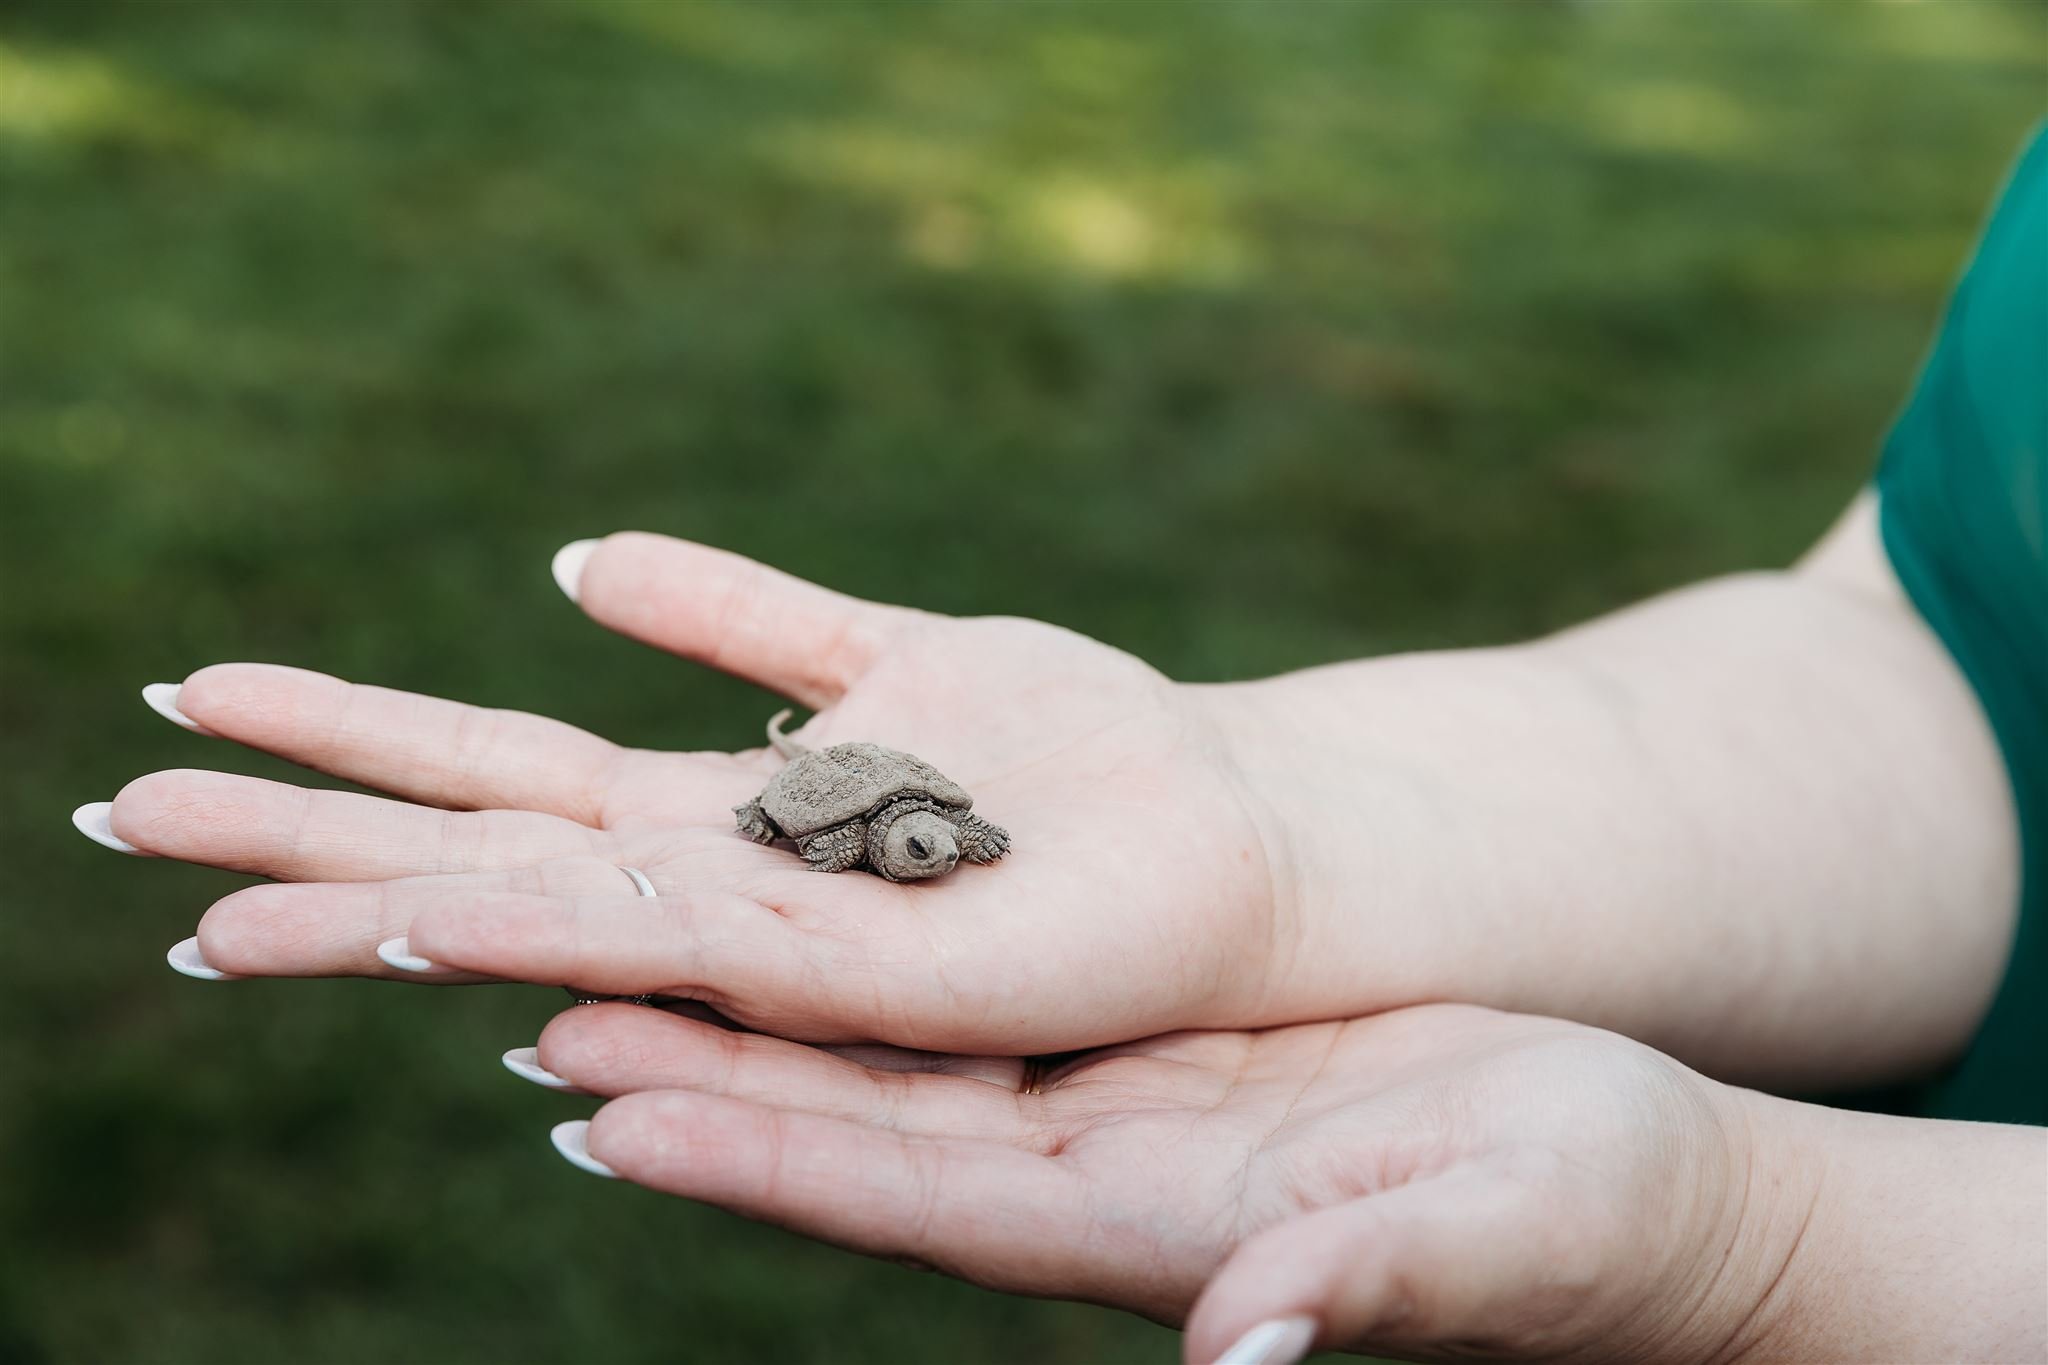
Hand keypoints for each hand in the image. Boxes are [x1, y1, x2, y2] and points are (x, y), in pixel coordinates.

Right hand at [101, 532, 1290, 1049]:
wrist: (1227, 838)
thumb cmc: (1064, 764)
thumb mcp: (871, 659)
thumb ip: (734, 617)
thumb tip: (569, 563)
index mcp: (718, 821)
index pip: (496, 784)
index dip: (344, 748)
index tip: (194, 715)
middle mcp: (730, 890)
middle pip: (485, 855)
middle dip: (309, 838)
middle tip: (123, 810)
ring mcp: (796, 941)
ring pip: (564, 925)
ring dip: (397, 916)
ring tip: (227, 910)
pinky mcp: (896, 974)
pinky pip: (722, 949)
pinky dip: (593, 941)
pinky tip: (474, 936)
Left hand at [522, 1002, 1803, 1364]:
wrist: (1636, 1188)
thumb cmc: (1593, 1217)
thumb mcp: (1498, 1236)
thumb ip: (1371, 1286)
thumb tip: (1249, 1352)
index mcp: (1153, 1233)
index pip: (914, 1200)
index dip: (759, 1159)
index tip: (609, 1110)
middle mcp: (1098, 1179)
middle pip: (859, 1121)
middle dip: (698, 1067)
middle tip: (526, 997)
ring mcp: (1120, 1113)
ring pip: (901, 1052)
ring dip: (758, 1002)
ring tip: (605, 943)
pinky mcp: (1157, 1056)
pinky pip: (989, 997)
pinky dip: (882, 955)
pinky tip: (808, 897)